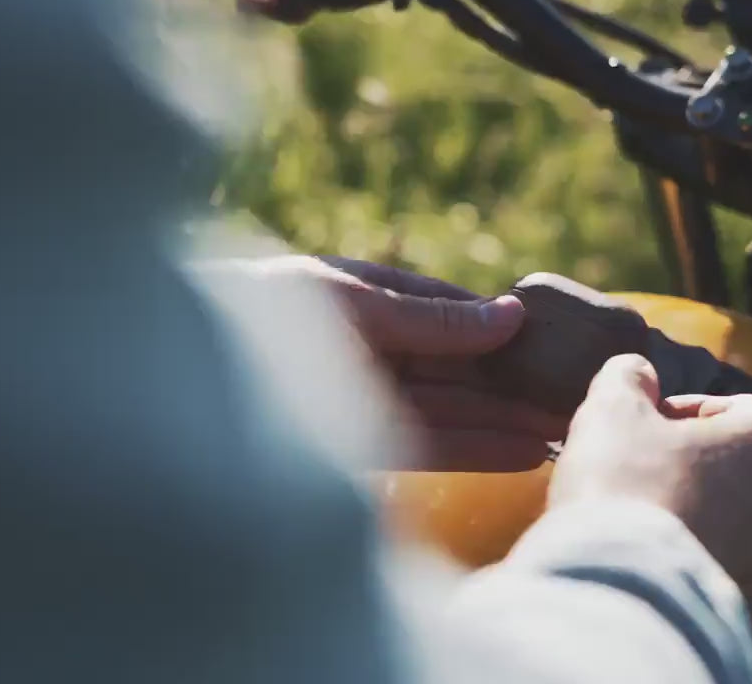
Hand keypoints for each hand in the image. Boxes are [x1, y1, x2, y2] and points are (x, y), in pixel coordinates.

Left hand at [252, 255, 568, 471]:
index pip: (453, 312)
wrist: (172, 371)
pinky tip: (521, 453)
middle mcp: (372, 348)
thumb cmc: (254, 313)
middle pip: (460, 367)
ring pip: (452, 409)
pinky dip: (475, 449)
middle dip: (517, 382)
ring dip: (507, 421)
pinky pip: (428, 444)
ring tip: (565, 431)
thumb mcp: (351, 302)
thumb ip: (429, 318)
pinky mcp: (356, 446)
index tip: (560, 346)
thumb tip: (509, 316)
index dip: (507, 330)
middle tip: (580, 400)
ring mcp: (364, 398)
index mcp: (367, 297)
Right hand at [548, 354, 751, 628]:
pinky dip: (690, 566)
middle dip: (689, 466)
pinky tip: (646, 567)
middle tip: (633, 474)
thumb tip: (637, 371)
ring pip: (730, 526)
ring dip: (692, 518)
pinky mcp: (751, 616)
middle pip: (735, 469)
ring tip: (637, 526)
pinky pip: (719, 575)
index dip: (681, 410)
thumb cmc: (623, 485)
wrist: (622, 598)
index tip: (641, 425)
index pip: (735, 408)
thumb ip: (627, 376)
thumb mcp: (611, 408)